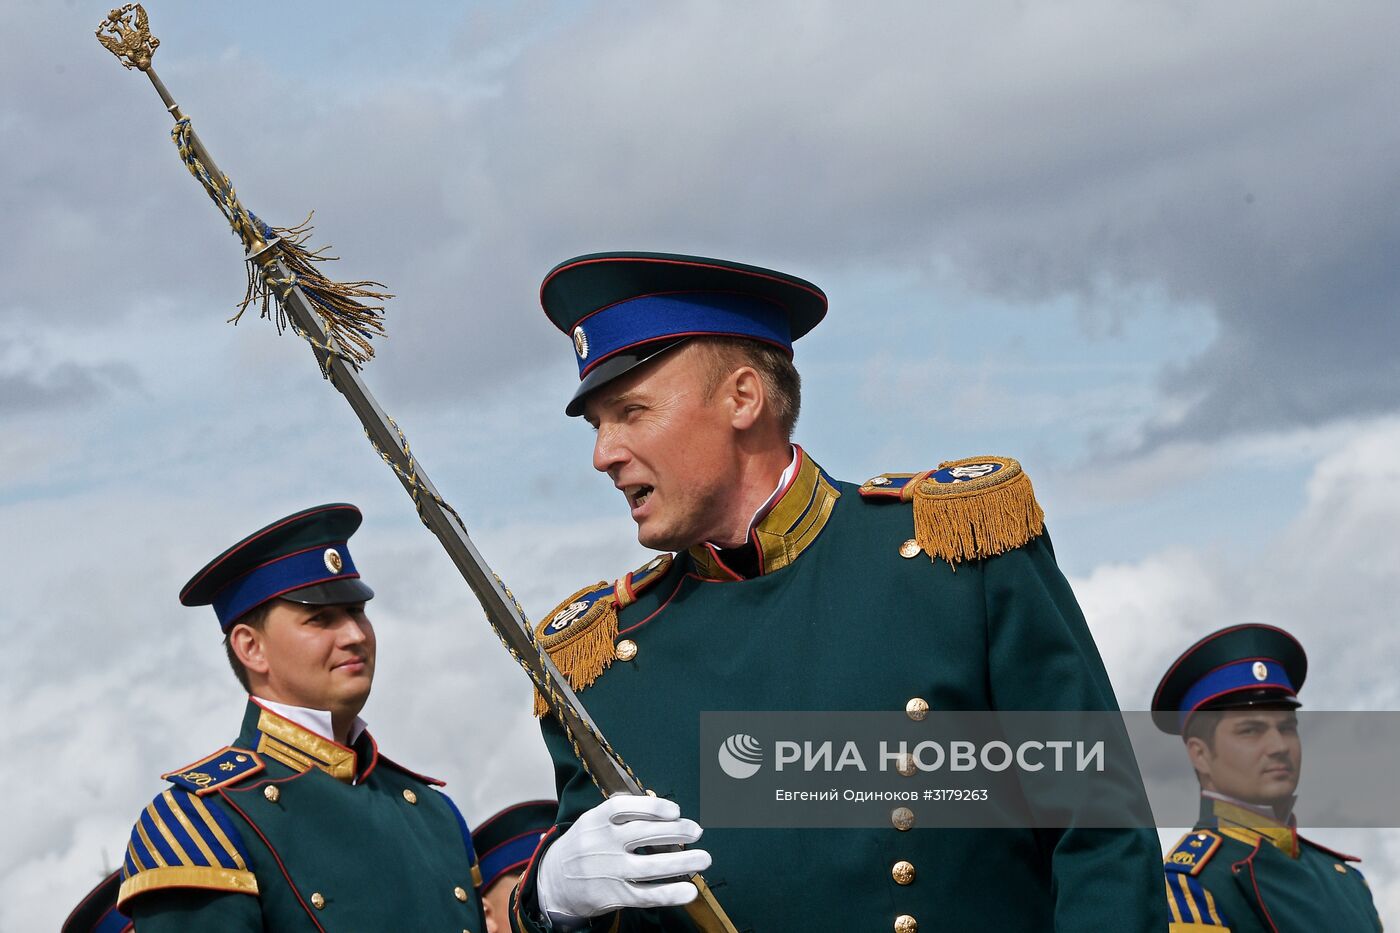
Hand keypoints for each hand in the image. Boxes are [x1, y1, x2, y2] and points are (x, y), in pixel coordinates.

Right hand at [536, 794, 710, 922]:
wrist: (555, 882)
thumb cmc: (585, 845)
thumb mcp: (594, 821)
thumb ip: (622, 811)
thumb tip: (657, 799)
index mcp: (596, 819)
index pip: (625, 808)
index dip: (652, 807)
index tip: (675, 810)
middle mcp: (602, 844)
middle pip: (644, 835)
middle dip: (676, 832)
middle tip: (697, 831)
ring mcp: (609, 871)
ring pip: (651, 867)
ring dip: (682, 862)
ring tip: (704, 858)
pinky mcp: (615, 896)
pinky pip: (647, 895)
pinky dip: (670, 893)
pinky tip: (689, 890)